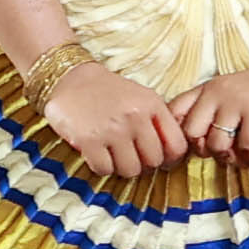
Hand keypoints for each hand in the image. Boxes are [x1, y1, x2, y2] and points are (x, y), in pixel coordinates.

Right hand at [43, 63, 188, 179]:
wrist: (71, 78)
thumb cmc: (110, 92)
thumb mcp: (143, 98)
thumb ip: (159, 122)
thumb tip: (172, 156)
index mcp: (153, 105)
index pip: (177, 146)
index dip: (171, 160)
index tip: (161, 161)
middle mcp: (135, 117)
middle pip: (153, 161)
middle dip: (144, 165)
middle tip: (133, 159)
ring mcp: (112, 129)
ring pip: (130, 169)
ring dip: (122, 168)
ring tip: (115, 157)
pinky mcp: (88, 139)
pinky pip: (104, 169)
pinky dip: (102, 168)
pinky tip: (99, 156)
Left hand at [165, 60, 248, 162]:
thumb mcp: (230, 92)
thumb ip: (211, 109)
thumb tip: (198, 143)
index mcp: (206, 89)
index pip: (174, 113)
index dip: (177, 135)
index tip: (194, 146)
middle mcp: (215, 93)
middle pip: (191, 133)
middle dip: (203, 151)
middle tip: (220, 153)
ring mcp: (236, 102)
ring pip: (216, 143)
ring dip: (228, 157)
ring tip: (240, 158)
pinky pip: (244, 145)